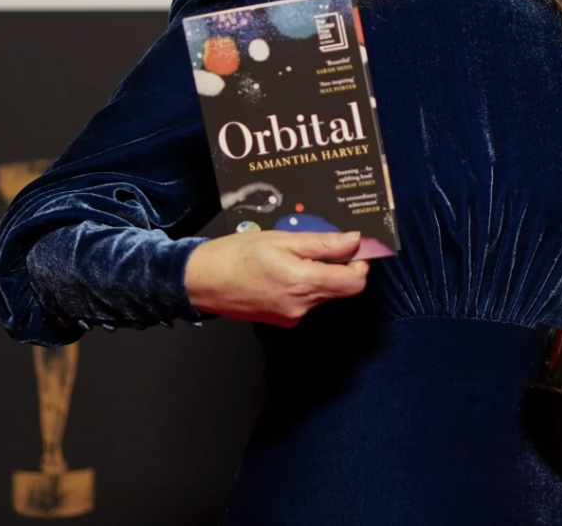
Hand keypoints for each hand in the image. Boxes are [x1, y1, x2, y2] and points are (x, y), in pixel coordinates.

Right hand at [183, 230, 368, 326]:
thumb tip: (355, 240)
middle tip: (324, 245)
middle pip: (340, 289)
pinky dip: (304, 287)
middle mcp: (302, 306)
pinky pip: (305, 302)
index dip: (361, 263)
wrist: (201, 282)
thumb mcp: (282, 240)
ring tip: (294, 256)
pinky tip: (283, 272)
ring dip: (320, 276)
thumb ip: (322, 243)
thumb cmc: (238, 254)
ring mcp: (291, 317)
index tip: (355, 247)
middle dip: (340, 267)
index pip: (354, 282)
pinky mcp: (281, 321)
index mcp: (304, 283)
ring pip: (322, 295)